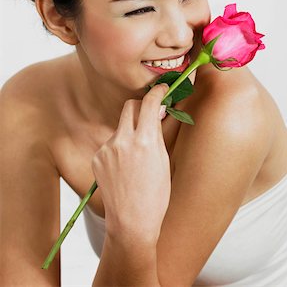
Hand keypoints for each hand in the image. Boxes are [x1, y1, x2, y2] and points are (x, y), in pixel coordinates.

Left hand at [91, 83, 170, 243]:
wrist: (132, 222)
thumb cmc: (155, 196)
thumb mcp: (164, 161)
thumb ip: (158, 134)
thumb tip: (159, 113)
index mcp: (145, 141)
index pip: (149, 103)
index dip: (157, 92)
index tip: (162, 90)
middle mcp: (124, 141)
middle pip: (130, 106)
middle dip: (140, 106)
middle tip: (148, 116)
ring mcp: (108, 149)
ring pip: (121, 126)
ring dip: (130, 131)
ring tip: (136, 155)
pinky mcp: (97, 157)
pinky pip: (111, 142)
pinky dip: (119, 147)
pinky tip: (124, 166)